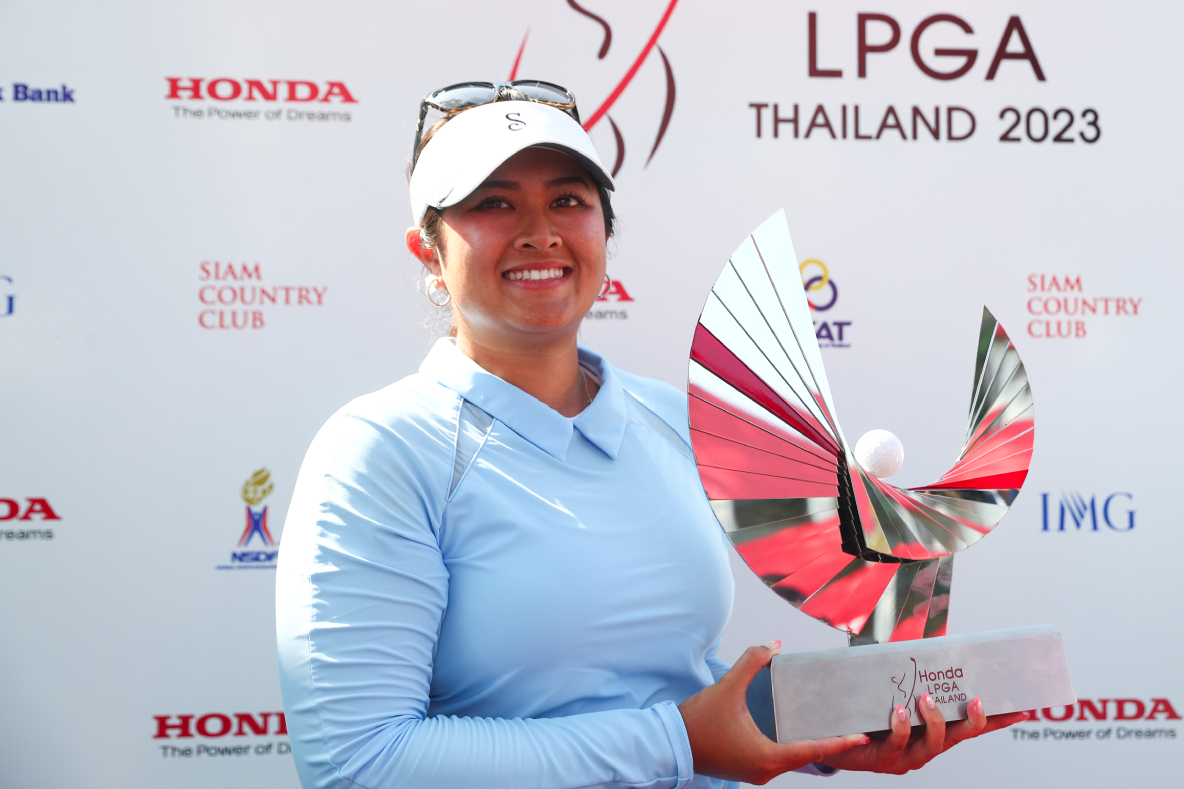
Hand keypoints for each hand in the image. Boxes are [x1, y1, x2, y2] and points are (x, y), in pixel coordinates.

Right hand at [678, 641, 867, 784]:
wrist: (670, 743)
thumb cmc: (699, 719)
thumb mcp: (727, 687)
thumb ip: (752, 662)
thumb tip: (775, 645)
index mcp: (766, 757)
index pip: (812, 750)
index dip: (838, 741)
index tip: (861, 735)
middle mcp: (765, 771)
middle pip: (805, 757)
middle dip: (830, 744)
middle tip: (853, 729)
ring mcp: (757, 773)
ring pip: (792, 760)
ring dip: (811, 747)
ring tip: (832, 730)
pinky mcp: (748, 770)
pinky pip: (779, 760)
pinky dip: (794, 748)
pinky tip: (801, 735)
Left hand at [820, 693, 1027, 773]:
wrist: (835, 739)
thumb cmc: (868, 712)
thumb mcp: (893, 690)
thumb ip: (911, 673)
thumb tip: (923, 642)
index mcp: (935, 731)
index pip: (971, 726)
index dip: (996, 720)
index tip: (1021, 710)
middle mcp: (927, 746)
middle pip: (959, 737)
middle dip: (972, 721)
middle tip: (974, 701)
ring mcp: (908, 756)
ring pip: (932, 744)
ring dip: (933, 721)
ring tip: (925, 699)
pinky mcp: (885, 759)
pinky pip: (897, 745)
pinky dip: (900, 728)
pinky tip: (898, 713)